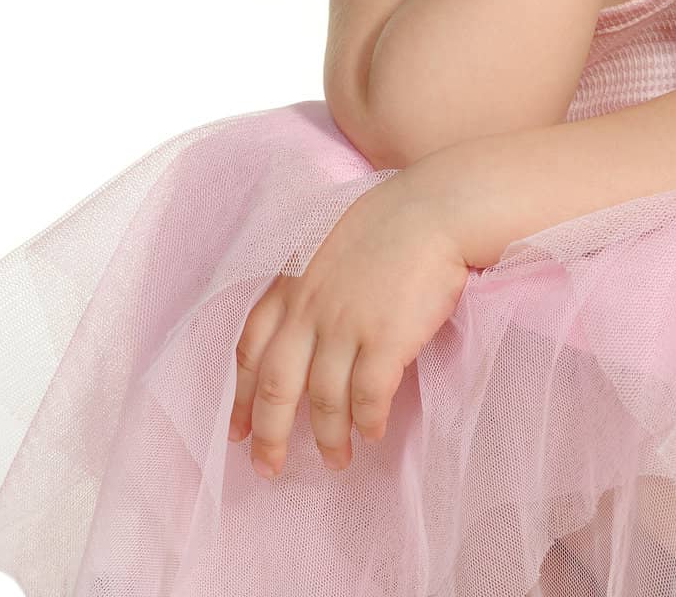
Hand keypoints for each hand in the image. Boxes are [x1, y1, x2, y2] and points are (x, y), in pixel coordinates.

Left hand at [228, 167, 470, 477]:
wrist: (436, 208)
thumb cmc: (391, 220)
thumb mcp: (330, 243)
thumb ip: (310, 283)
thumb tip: (308, 325)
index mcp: (294, 284)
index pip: (251, 349)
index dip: (242, 396)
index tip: (238, 430)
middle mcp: (311, 308)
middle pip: (276, 386)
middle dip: (270, 435)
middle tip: (270, 468)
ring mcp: (347, 324)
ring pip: (324, 400)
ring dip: (328, 437)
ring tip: (336, 460)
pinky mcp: (386, 338)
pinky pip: (369, 397)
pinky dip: (368, 421)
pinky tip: (373, 433)